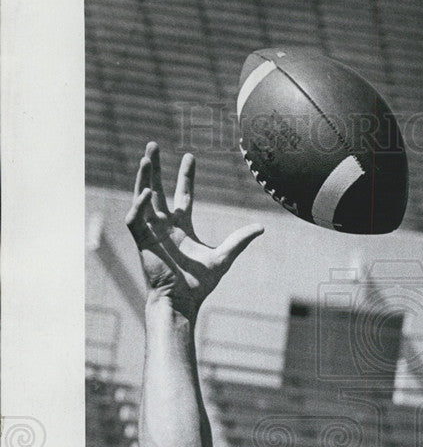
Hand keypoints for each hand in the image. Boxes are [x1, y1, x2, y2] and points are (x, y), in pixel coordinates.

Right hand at [125, 142, 262, 315]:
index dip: (185, 176)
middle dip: (156, 168)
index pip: (183, 195)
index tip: (189, 156)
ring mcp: (151, 232)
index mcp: (182, 227)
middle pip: (158, 190)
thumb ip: (239, 240)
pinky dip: (139, 204)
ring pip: (143, 198)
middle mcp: (164, 226)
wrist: (182, 301)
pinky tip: (145, 192)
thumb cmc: (199, 284)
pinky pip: (136, 218)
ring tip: (146, 157)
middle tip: (153, 145)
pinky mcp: (142, 241)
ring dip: (143, 178)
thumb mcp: (223, 257)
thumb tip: (261, 227)